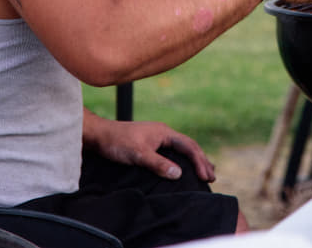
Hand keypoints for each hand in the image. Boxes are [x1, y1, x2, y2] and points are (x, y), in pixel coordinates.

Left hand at [82, 112, 215, 181]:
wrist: (99, 135)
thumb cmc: (118, 142)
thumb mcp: (138, 154)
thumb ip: (158, 164)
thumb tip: (179, 174)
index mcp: (165, 132)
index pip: (189, 146)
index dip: (199, 162)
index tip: (206, 177)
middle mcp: (164, 133)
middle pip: (189, 146)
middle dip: (201, 161)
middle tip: (212, 178)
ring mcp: (157, 138)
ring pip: (181, 149)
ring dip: (194, 160)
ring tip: (205, 172)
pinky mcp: (150, 144)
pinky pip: (173, 152)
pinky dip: (182, 160)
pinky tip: (182, 168)